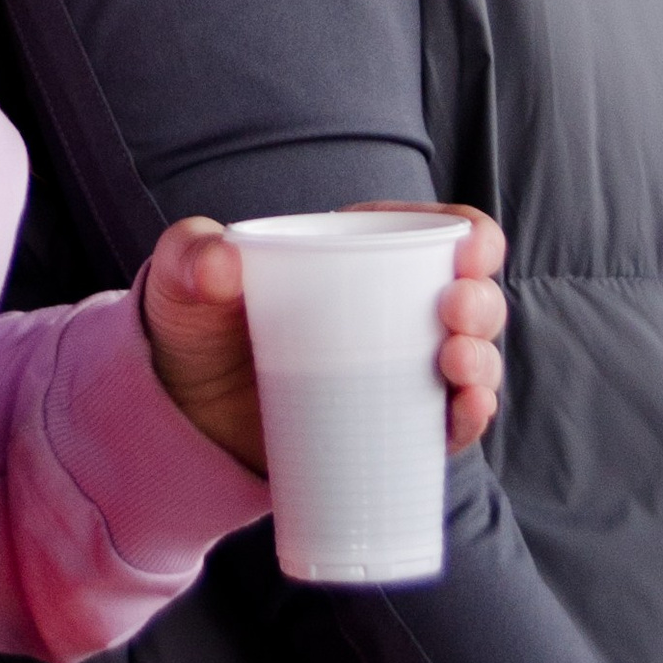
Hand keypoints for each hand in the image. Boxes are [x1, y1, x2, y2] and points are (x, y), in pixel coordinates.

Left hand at [142, 207, 507, 473]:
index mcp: (357, 253)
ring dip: (483, 362)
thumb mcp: (183, 277)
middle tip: (457, 313)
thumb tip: (221, 264)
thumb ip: (191, 256)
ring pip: (469, 361)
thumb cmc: (192, 325)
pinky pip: (447, 425)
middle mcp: (391, 310)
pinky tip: (469, 413)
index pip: (430, 232)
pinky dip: (468, 419)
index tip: (475, 249)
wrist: (179, 414)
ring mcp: (395, 372)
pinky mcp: (389, 429)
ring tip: (458, 366)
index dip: (470, 234)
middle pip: (465, 298)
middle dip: (480, 302)